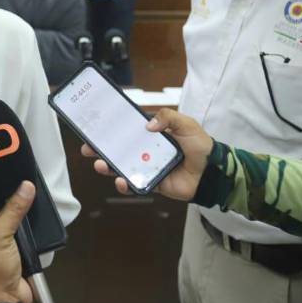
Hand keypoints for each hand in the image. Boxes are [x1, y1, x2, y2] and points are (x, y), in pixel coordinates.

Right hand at [81, 107, 213, 200]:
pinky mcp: (151, 183)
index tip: (96, 128)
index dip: (111, 130)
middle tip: (88, 149)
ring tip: (100, 164)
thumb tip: (148, 125)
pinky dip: (124, 184)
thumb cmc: (201, 146)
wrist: (213, 172)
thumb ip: (167, 118)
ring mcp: (147, 167)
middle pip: (118, 150)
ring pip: (122, 167)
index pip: (127, 131)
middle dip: (100, 149)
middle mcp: (146, 151)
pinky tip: (120, 181)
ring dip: (108, 166)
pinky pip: (134, 184)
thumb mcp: (186, 124)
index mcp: (151, 135)